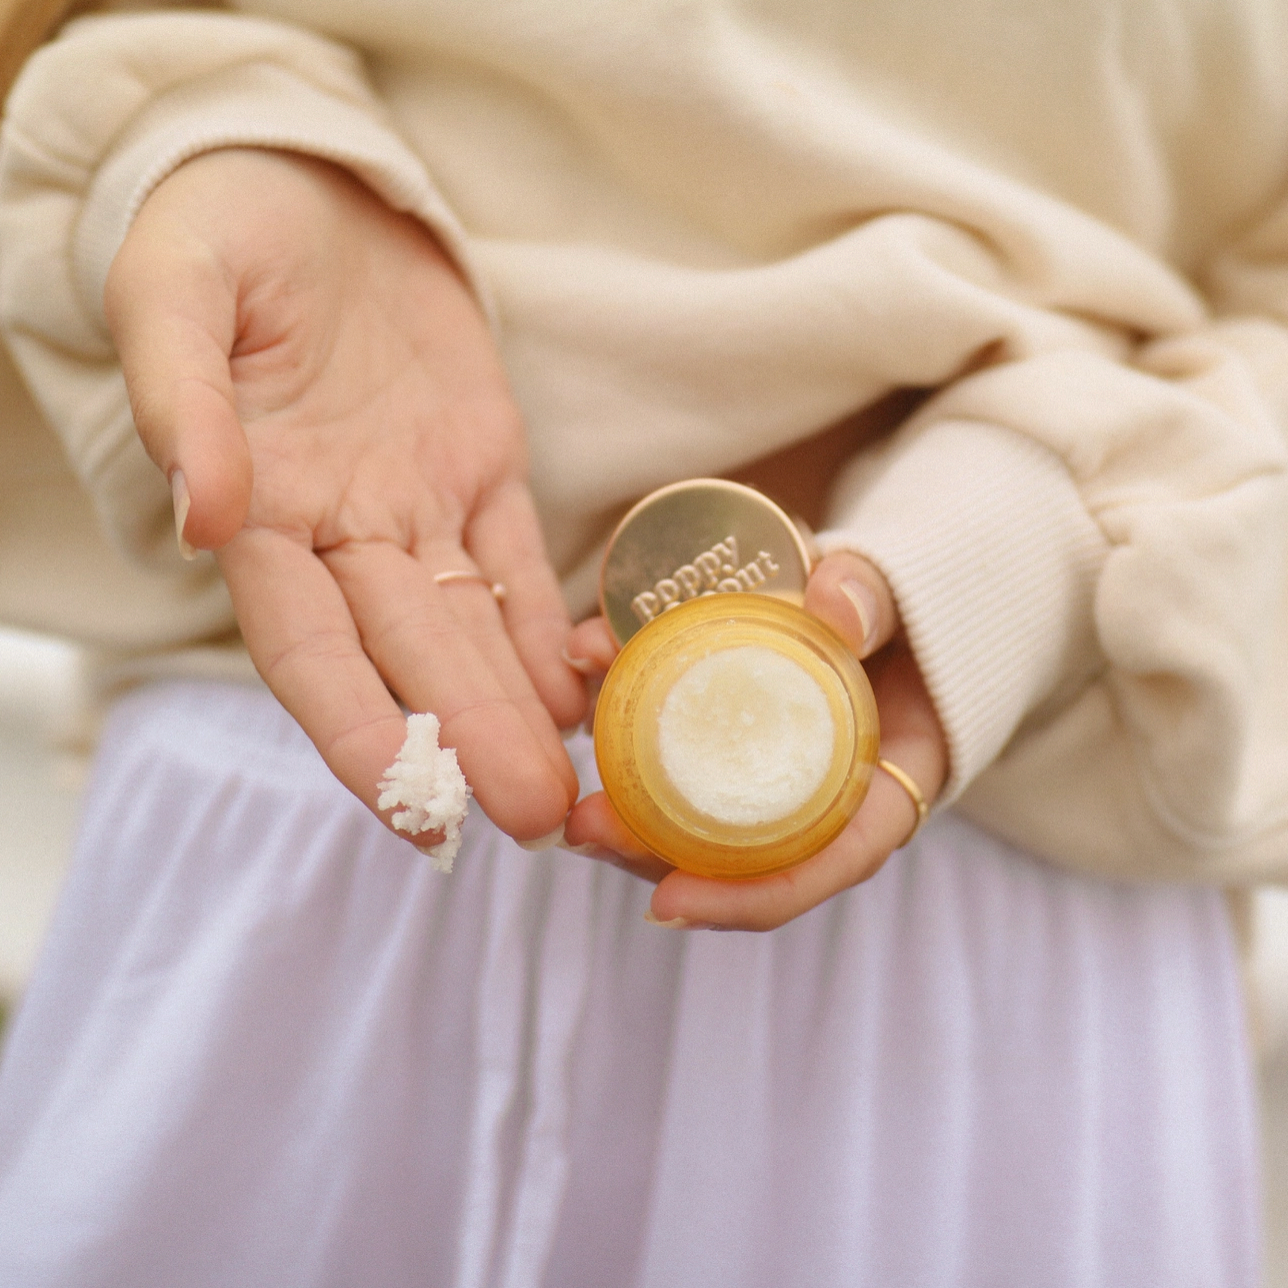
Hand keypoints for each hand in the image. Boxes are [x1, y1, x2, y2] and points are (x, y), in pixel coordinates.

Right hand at [105, 149, 585, 841]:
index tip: (415, 813)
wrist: (302, 179)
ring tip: (572, 786)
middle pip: (410, 656)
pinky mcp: (480, 465)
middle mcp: (342, 531)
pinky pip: (517, 561)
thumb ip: (184, 405)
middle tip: (534, 819)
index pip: (311, 650)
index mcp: (261, 510)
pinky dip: (546, 628)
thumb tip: (204, 520)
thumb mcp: (176, 295)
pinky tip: (582, 691)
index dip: (360, 734)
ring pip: (472, 626)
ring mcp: (417, 504)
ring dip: (518, 707)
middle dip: (469, 741)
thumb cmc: (218, 231)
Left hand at [562, 550, 947, 928]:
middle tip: (587, 830)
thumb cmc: (917, 608)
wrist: (893, 593)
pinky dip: (630, 718)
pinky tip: (585, 679)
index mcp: (882, 788)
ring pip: (697, 809)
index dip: (748, 897)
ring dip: (628, 804)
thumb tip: (835, 611)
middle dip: (655, 854)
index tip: (669, 903)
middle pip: (739, 854)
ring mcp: (772, 765)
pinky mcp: (733, 724)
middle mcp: (824, 795)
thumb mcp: (911, 600)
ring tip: (569, 786)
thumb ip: (876, 599)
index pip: (825, 865)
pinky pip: (679, 739)